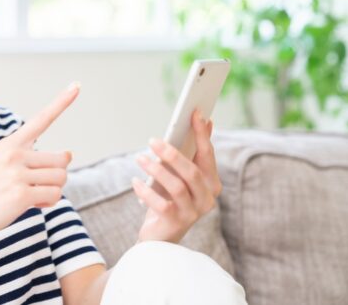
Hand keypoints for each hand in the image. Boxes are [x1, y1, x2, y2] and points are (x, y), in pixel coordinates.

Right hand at [0, 82, 79, 243]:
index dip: (61, 102)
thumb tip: (69, 154)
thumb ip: (34, 158)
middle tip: (37, 185)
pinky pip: (53, 195)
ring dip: (52, 191)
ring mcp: (17, 173)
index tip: (77, 85)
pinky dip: (48, 203)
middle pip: (61, 160)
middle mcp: (14, 153)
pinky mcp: (21, 194)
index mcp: (10, 143)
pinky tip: (32, 205)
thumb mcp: (4, 166)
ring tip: (33, 196)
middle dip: (56, 175)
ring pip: (61, 178)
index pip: (41, 119)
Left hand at [131, 109, 222, 243]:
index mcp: (212, 184)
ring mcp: (193, 213)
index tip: (195, 113)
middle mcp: (207, 199)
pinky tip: (135, 181)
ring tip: (139, 158)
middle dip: (172, 154)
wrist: (160, 234)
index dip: (202, 134)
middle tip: (152, 140)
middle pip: (192, 172)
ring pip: (177, 187)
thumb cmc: (170, 197)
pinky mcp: (176, 223)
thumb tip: (205, 120)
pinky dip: (146, 191)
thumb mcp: (181, 174)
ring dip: (156, 170)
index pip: (207, 155)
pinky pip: (161, 204)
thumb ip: (193, 151)